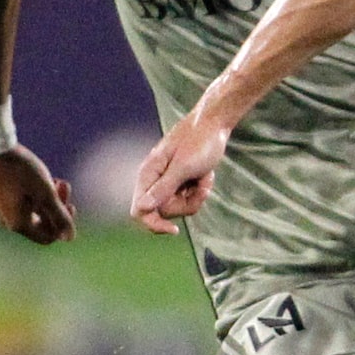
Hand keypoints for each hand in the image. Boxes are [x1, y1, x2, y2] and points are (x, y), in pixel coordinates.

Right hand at [0, 148, 75, 244]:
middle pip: (41, 223)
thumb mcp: (46, 193)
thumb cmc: (21, 171)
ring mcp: (0, 209)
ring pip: (33, 211)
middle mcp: (6, 220)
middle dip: (57, 207)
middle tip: (64, 184)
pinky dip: (36, 193)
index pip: (47, 238)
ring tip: (57, 179)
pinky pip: (23, 202)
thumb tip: (70, 238)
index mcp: (18, 224)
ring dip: (49, 198)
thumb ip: (60, 216)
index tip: (70, 205)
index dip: (63, 226)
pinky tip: (42, 177)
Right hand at [131, 109, 229, 233]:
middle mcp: (155, 180)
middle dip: (186, 204)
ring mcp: (169, 181)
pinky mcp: (182, 181)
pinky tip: (206, 175)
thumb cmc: (199, 141)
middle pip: (164, 211)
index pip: (140, 211)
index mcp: (148, 175)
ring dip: (196, 196)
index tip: (175, 230)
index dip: (154, 224)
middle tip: (200, 188)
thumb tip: (142, 209)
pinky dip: (201, 189)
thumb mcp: (183, 167)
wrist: (215, 124)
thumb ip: (163, 188)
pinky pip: (190, 197)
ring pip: (180, 206)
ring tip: (205, 178)